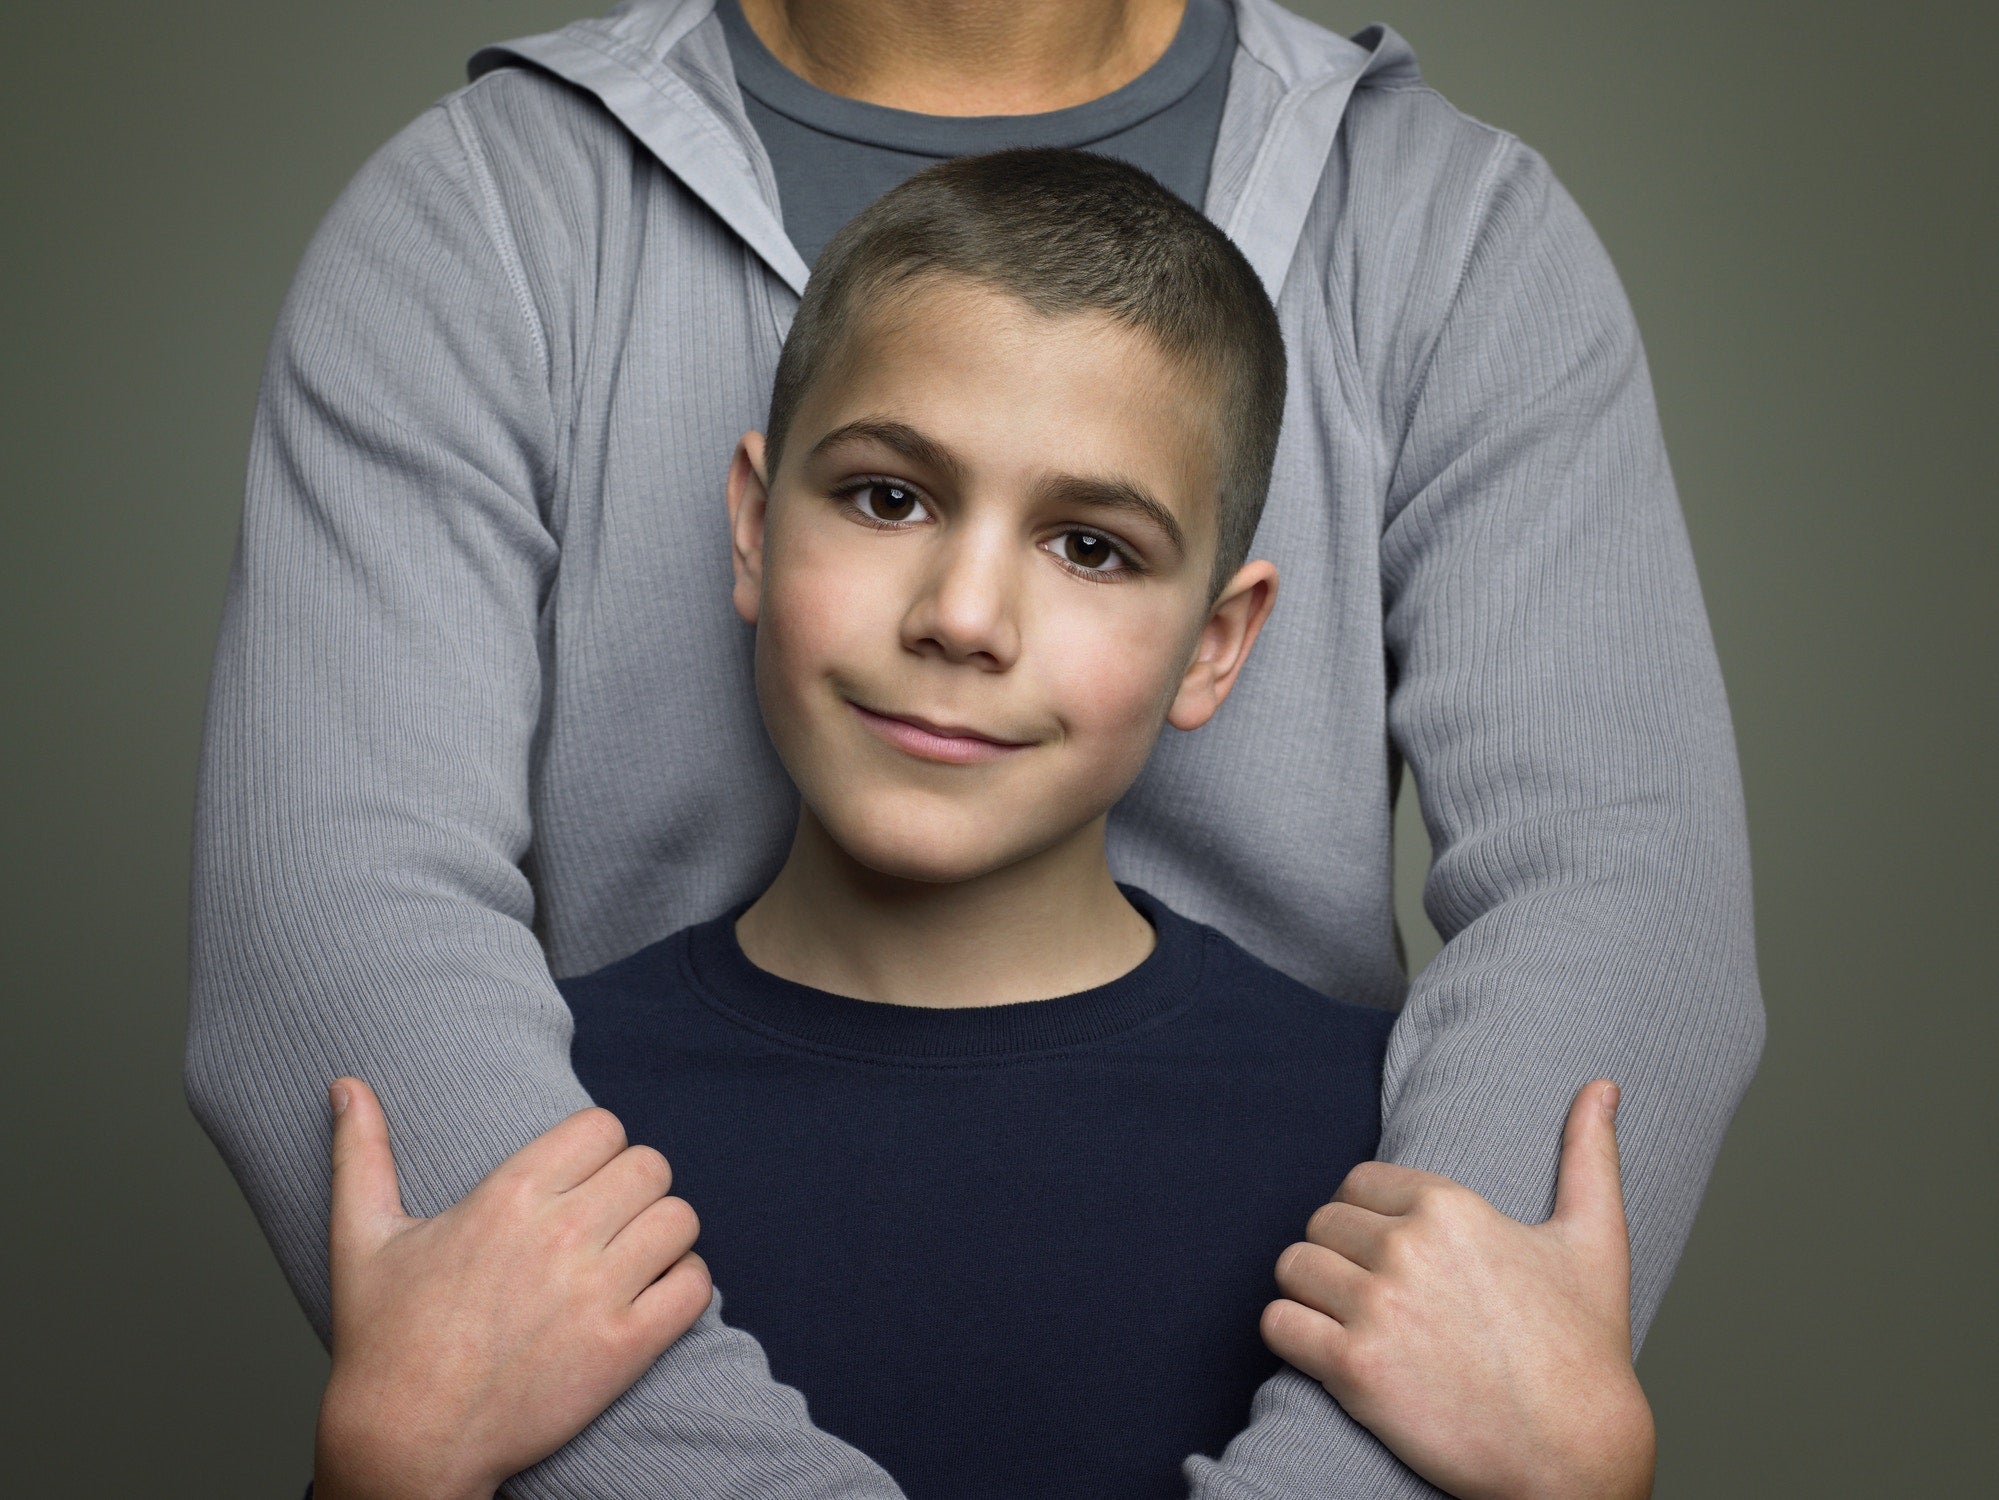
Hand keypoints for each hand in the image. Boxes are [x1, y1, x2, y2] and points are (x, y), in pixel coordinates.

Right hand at [313, 1079, 711, 1499]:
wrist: (405, 1443)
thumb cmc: (384, 1341)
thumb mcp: (360, 1238)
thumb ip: (360, 1152)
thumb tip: (346, 1084)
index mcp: (507, 1195)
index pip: (604, 1126)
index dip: (600, 1148)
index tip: (582, 1178)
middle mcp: (559, 1234)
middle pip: (651, 1165)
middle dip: (635, 1187)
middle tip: (609, 1219)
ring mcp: (596, 1292)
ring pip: (680, 1219)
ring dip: (663, 1234)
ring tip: (634, 1255)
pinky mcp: (623, 1348)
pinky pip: (694, 1286)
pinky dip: (684, 1286)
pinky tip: (652, 1297)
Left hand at [1261, 1080, 1654, 1499]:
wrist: (1577, 1457)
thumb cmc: (1585, 1352)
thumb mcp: (1596, 1241)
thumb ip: (1589, 1155)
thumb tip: (1602, 1086)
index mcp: (1451, 1207)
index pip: (1358, 1183)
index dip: (1365, 1218)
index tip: (1387, 1254)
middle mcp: (1407, 1247)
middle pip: (1321, 1224)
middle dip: (1337, 1257)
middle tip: (1368, 1295)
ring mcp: (1377, 1307)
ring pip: (1293, 1268)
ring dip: (1308, 1293)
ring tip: (1341, 1320)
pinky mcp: (1353, 1368)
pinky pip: (1278, 1323)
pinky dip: (1289, 1334)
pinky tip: (1321, 1351)